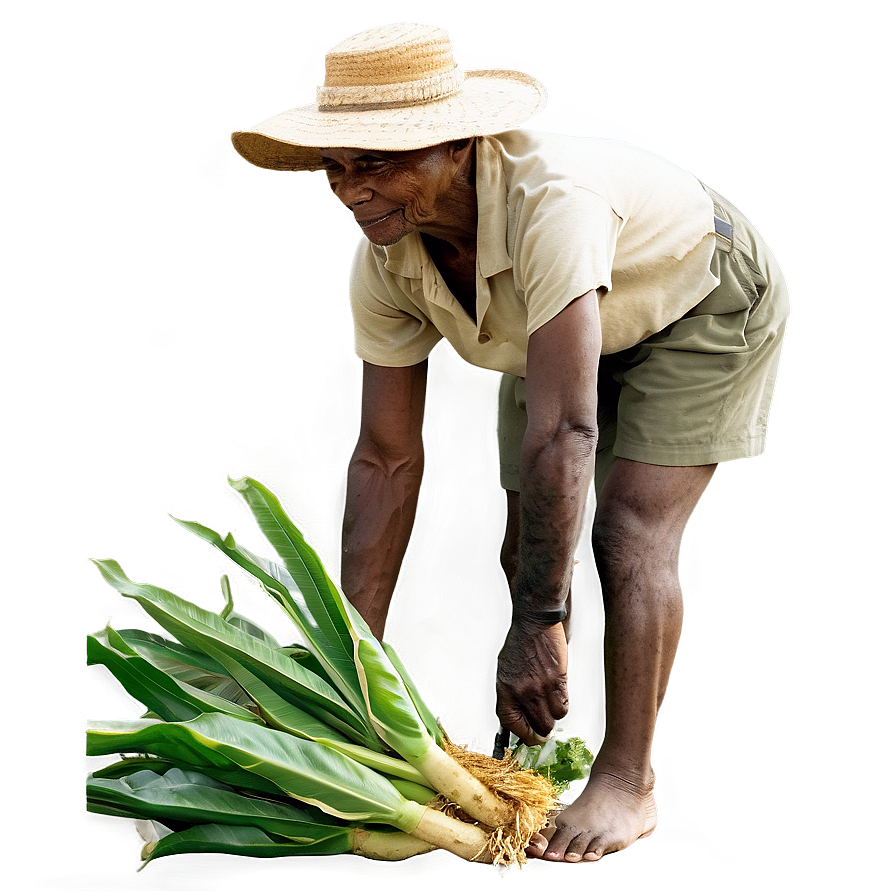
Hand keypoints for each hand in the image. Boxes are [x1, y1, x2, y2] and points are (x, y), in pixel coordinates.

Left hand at [496, 617, 568, 744]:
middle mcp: (523, 692)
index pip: (511, 723)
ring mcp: (542, 688)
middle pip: (537, 727)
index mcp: (506, 689)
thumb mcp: (506, 670)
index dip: (522, 734)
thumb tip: (520, 713)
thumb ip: (511, 693)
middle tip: (544, 731)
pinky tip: (558, 700)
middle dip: (541, 733)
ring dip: (553, 719)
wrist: (535, 624)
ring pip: (553, 719)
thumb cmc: (519, 643)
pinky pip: (564, 705)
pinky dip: (562, 707)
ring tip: (550, 711)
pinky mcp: (558, 681)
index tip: (528, 736)